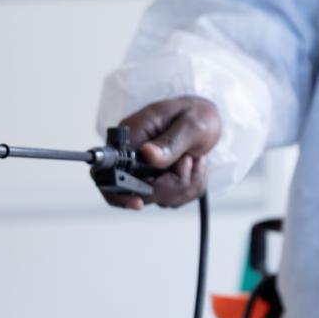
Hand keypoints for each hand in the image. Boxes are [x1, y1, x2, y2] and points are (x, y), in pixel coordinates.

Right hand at [104, 96, 221, 210]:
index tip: (138, 203)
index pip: (110, 168)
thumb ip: (170, 142)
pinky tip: (195, 167)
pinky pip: (172, 199)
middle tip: (190, 162)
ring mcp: (145, 171)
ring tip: (194, 159)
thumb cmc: (198, 115)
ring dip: (186, 184)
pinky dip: (190, 187)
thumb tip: (147, 154)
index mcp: (133, 135)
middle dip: (171, 185)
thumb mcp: (191, 124)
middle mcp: (134, 155)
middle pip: (139, 192)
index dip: (118, 189)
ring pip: (160, 198)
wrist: (208, 120)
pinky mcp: (159, 182)